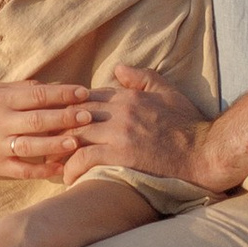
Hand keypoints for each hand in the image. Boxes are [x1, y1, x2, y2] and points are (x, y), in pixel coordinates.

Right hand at [0, 79, 99, 178]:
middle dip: (65, 117)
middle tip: (89, 115)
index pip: (37, 95)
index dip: (62, 93)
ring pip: (31, 146)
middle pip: (38, 120)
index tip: (83, 92)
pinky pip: (22, 170)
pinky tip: (60, 168)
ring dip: (56, 144)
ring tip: (77, 141)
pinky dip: (42, 170)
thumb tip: (49, 86)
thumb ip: (19, 88)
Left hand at [64, 70, 247, 196]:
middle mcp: (118, 111)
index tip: (56, 124)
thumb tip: (117, 68)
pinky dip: (71, 168)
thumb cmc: (189, 125)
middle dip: (56, 130)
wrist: (205, 153)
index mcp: (126, 96)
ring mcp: (118, 132)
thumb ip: (142, 77)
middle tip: (42, 144)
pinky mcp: (120, 154)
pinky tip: (67, 178)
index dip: (67, 111)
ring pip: (74, 135)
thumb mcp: (167, 92)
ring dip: (58, 151)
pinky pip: (84, 158)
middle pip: (73, 116)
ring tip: (50, 164)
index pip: (84, 99)